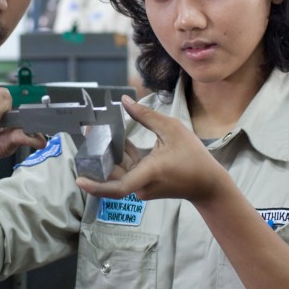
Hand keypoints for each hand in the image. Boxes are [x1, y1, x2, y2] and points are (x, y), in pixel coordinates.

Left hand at [75, 96, 225, 201]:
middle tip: (86, 132)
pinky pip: (128, 170)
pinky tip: (118, 139)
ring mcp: (142, 187)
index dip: (96, 186)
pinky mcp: (144, 185)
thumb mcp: (172, 129)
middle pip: (112, 173)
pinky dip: (123, 156)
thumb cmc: (194, 157)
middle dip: (97, 153)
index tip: (79, 181)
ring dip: (110, 152)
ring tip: (96, 131)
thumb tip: (124, 101)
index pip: (117, 187)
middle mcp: (141, 185)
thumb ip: (146, 115)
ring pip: (119, 170)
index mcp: (148, 173)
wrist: (208, 185)